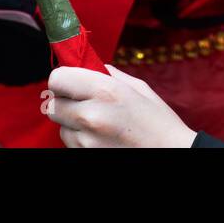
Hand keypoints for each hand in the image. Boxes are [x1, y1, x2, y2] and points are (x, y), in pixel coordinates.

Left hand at [45, 64, 196, 147]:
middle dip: (65, 101)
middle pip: (52, 105)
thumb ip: (107, 74)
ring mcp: (87, 141)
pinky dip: (79, 138)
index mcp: (105, 91)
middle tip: (82, 101)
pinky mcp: (84, 157)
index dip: (63, 79)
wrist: (171, 154)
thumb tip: (85, 65)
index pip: (57, 79)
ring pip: (60, 126)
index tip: (71, 81)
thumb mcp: (137, 88)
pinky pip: (69, 142)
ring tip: (98, 122)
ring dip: (71, 122)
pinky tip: (101, 137)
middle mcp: (91, 116)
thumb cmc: (157, 121)